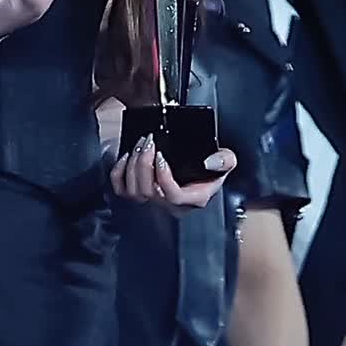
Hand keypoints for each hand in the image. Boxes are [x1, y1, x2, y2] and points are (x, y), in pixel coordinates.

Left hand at [110, 134, 236, 207]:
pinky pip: (121, 190)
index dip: (164, 177)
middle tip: (148, 141)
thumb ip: (224, 160)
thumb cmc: (211, 169)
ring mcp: (152, 202)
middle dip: (144, 163)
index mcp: (193, 199)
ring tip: (141, 144)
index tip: (161, 156)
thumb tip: (209, 162)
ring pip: (133, 191)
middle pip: (148, 192)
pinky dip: (119, 172)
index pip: (173, 196)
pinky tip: (127, 157)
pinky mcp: (138, 195)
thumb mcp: (226, 161)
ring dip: (133, 164)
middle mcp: (170, 205)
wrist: (198, 170)